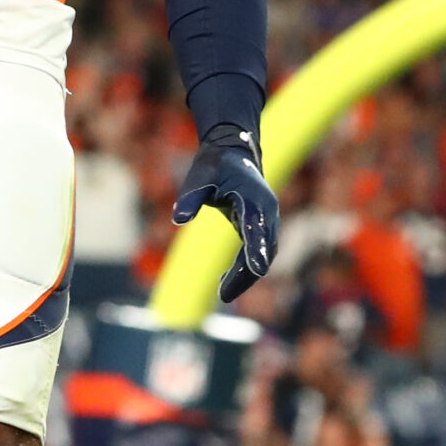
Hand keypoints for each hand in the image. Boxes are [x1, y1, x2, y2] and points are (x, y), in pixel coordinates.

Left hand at [173, 127, 278, 303]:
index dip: (257, 249)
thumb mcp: (200, 174)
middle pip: (264, 250)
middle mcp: (266, 213)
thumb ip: (191, 195)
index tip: (257, 269)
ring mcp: (266, 221)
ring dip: (246, 275)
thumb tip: (178, 218)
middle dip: (246, 274)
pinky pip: (256, 252)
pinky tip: (225, 280)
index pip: (257, 228)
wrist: (233, 152)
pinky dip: (244, 267)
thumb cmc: (216, 163)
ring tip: (223, 292)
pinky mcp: (259, 227)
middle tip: (223, 294)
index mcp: (255, 200)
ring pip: (262, 255)